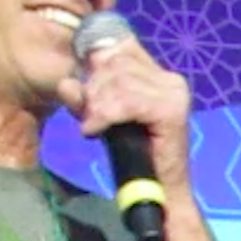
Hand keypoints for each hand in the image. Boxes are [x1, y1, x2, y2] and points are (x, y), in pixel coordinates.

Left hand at [54, 36, 193, 191]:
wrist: (160, 193)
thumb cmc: (133, 157)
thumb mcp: (103, 119)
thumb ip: (85, 98)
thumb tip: (66, 83)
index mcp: (159, 75)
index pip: (120, 47)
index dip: (96, 65)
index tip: (88, 94)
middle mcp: (170, 79)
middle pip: (115, 62)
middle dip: (93, 90)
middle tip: (91, 118)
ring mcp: (173, 93)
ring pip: (117, 82)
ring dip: (97, 106)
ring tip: (95, 128)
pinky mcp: (171, 111)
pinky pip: (125, 102)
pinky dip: (104, 117)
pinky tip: (96, 132)